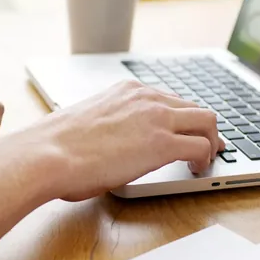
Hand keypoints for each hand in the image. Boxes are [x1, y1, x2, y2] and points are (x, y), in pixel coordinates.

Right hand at [27, 80, 223, 201]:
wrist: (48, 154)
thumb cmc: (57, 145)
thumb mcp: (90, 121)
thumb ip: (110, 125)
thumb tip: (111, 144)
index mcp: (127, 90)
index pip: (170, 99)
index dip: (182, 119)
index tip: (184, 132)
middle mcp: (146, 97)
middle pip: (195, 108)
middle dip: (204, 128)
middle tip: (206, 146)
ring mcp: (157, 118)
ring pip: (207, 121)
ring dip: (210, 141)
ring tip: (205, 159)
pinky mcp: (162, 143)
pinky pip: (201, 146)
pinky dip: (205, 158)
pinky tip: (196, 169)